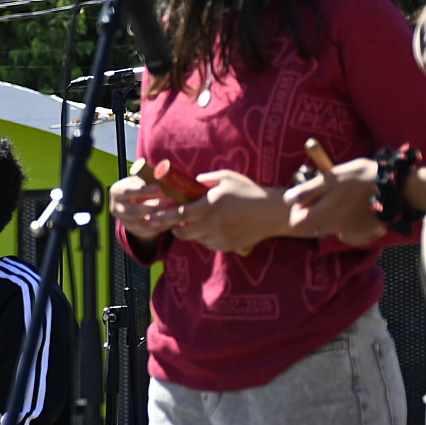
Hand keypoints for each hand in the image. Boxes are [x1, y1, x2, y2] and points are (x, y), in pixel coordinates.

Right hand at [108, 174, 184, 243]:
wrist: (135, 202)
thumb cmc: (142, 185)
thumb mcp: (142, 179)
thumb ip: (150, 176)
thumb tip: (164, 170)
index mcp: (117, 192)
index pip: (126, 192)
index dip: (142, 191)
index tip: (159, 188)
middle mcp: (117, 209)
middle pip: (133, 212)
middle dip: (153, 208)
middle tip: (171, 201)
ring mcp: (126, 222)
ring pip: (143, 224)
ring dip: (160, 218)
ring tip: (176, 211)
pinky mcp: (137, 231)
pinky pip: (152, 231)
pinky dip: (164, 226)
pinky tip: (176, 220)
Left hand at [167, 170, 286, 254]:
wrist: (272, 213)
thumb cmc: (249, 192)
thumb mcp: (228, 178)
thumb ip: (206, 179)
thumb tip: (191, 181)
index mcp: (211, 204)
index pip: (180, 214)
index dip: (164, 217)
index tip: (153, 218)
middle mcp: (213, 223)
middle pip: (183, 233)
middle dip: (176, 228)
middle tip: (176, 223)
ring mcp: (220, 237)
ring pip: (196, 239)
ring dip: (193, 232)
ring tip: (202, 222)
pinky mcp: (227, 246)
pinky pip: (209, 244)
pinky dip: (207, 238)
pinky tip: (216, 228)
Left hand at [284, 157, 384, 246]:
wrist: (398, 189)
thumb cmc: (362, 178)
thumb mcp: (333, 178)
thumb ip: (309, 190)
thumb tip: (287, 200)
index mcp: (324, 214)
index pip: (297, 223)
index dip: (298, 211)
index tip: (307, 198)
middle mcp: (334, 227)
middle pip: (313, 226)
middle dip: (315, 213)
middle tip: (327, 195)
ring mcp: (349, 232)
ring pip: (330, 227)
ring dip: (331, 216)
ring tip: (344, 198)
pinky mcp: (363, 232)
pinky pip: (347, 229)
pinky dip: (348, 220)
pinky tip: (357, 206)